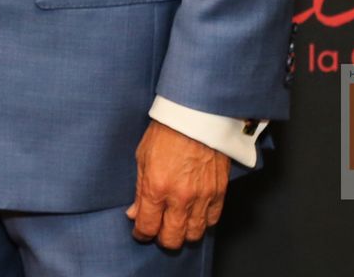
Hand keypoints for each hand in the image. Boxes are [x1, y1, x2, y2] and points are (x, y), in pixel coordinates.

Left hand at [126, 119, 228, 248]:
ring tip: (178, 224)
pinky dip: (203, 222)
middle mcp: (179, 197)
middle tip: (159, 231)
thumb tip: (134, 213)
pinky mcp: (219, 191)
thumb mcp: (142, 157)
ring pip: (194, 234)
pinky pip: (212, 220)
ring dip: (184, 234)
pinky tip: (195, 215)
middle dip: (162, 239)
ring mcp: (202, 196)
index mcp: (156, 187)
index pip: (147, 226)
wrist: (195, 115)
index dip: (141, 234)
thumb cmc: (166, 132)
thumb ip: (139, 189)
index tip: (140, 231)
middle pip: (172, 238)